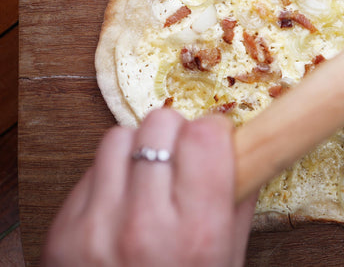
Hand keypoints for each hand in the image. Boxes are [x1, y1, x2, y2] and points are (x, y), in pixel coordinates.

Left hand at [42, 109, 255, 266]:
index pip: (205, 138)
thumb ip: (237, 207)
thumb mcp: (226, 263)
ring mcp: (96, 227)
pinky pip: (90, 170)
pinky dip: (110, 176)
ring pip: (119, 137)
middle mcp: (144, 226)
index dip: (215, 132)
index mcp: (197, 234)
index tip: (216, 140)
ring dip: (138, 149)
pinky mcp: (63, 230)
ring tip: (148, 177)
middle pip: (161, 125)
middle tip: (182, 156)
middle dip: (177, 133)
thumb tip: (245, 153)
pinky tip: (122, 203)